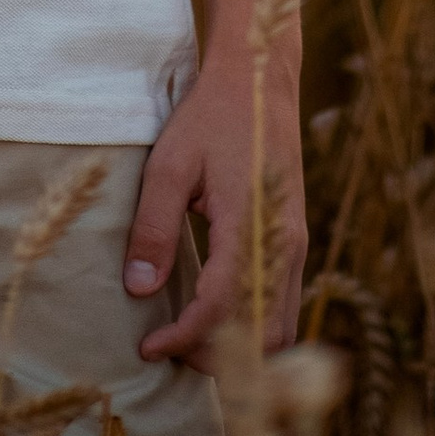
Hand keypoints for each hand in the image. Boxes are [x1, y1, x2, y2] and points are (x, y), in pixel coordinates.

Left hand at [124, 34, 304, 363]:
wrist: (259, 79)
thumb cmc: (210, 116)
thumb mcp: (170, 163)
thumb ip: (154, 227)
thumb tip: (139, 289)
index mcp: (251, 226)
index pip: (221, 309)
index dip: (184, 339)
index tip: (149, 347)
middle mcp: (283, 245)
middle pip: (261, 335)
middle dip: (215, 355)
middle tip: (168, 346)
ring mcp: (294, 244)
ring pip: (280, 326)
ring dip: (240, 348)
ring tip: (191, 339)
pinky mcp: (294, 239)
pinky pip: (284, 303)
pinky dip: (256, 327)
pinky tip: (220, 318)